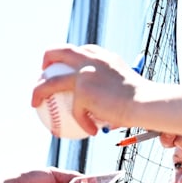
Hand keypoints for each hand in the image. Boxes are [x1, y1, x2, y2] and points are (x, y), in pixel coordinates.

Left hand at [31, 45, 145, 136]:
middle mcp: (89, 59)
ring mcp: (83, 73)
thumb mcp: (125, 84)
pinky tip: (90, 131)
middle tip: (41, 76)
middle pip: (55, 52)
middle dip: (45, 61)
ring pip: (48, 83)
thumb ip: (109, 84)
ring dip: (37, 93)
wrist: (146, 103)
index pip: (78, 51)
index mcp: (100, 56)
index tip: (63, 70)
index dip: (67, 59)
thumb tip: (99, 101)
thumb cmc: (141, 99)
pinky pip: (75, 112)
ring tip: (35, 104)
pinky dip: (84, 122)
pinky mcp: (82, 90)